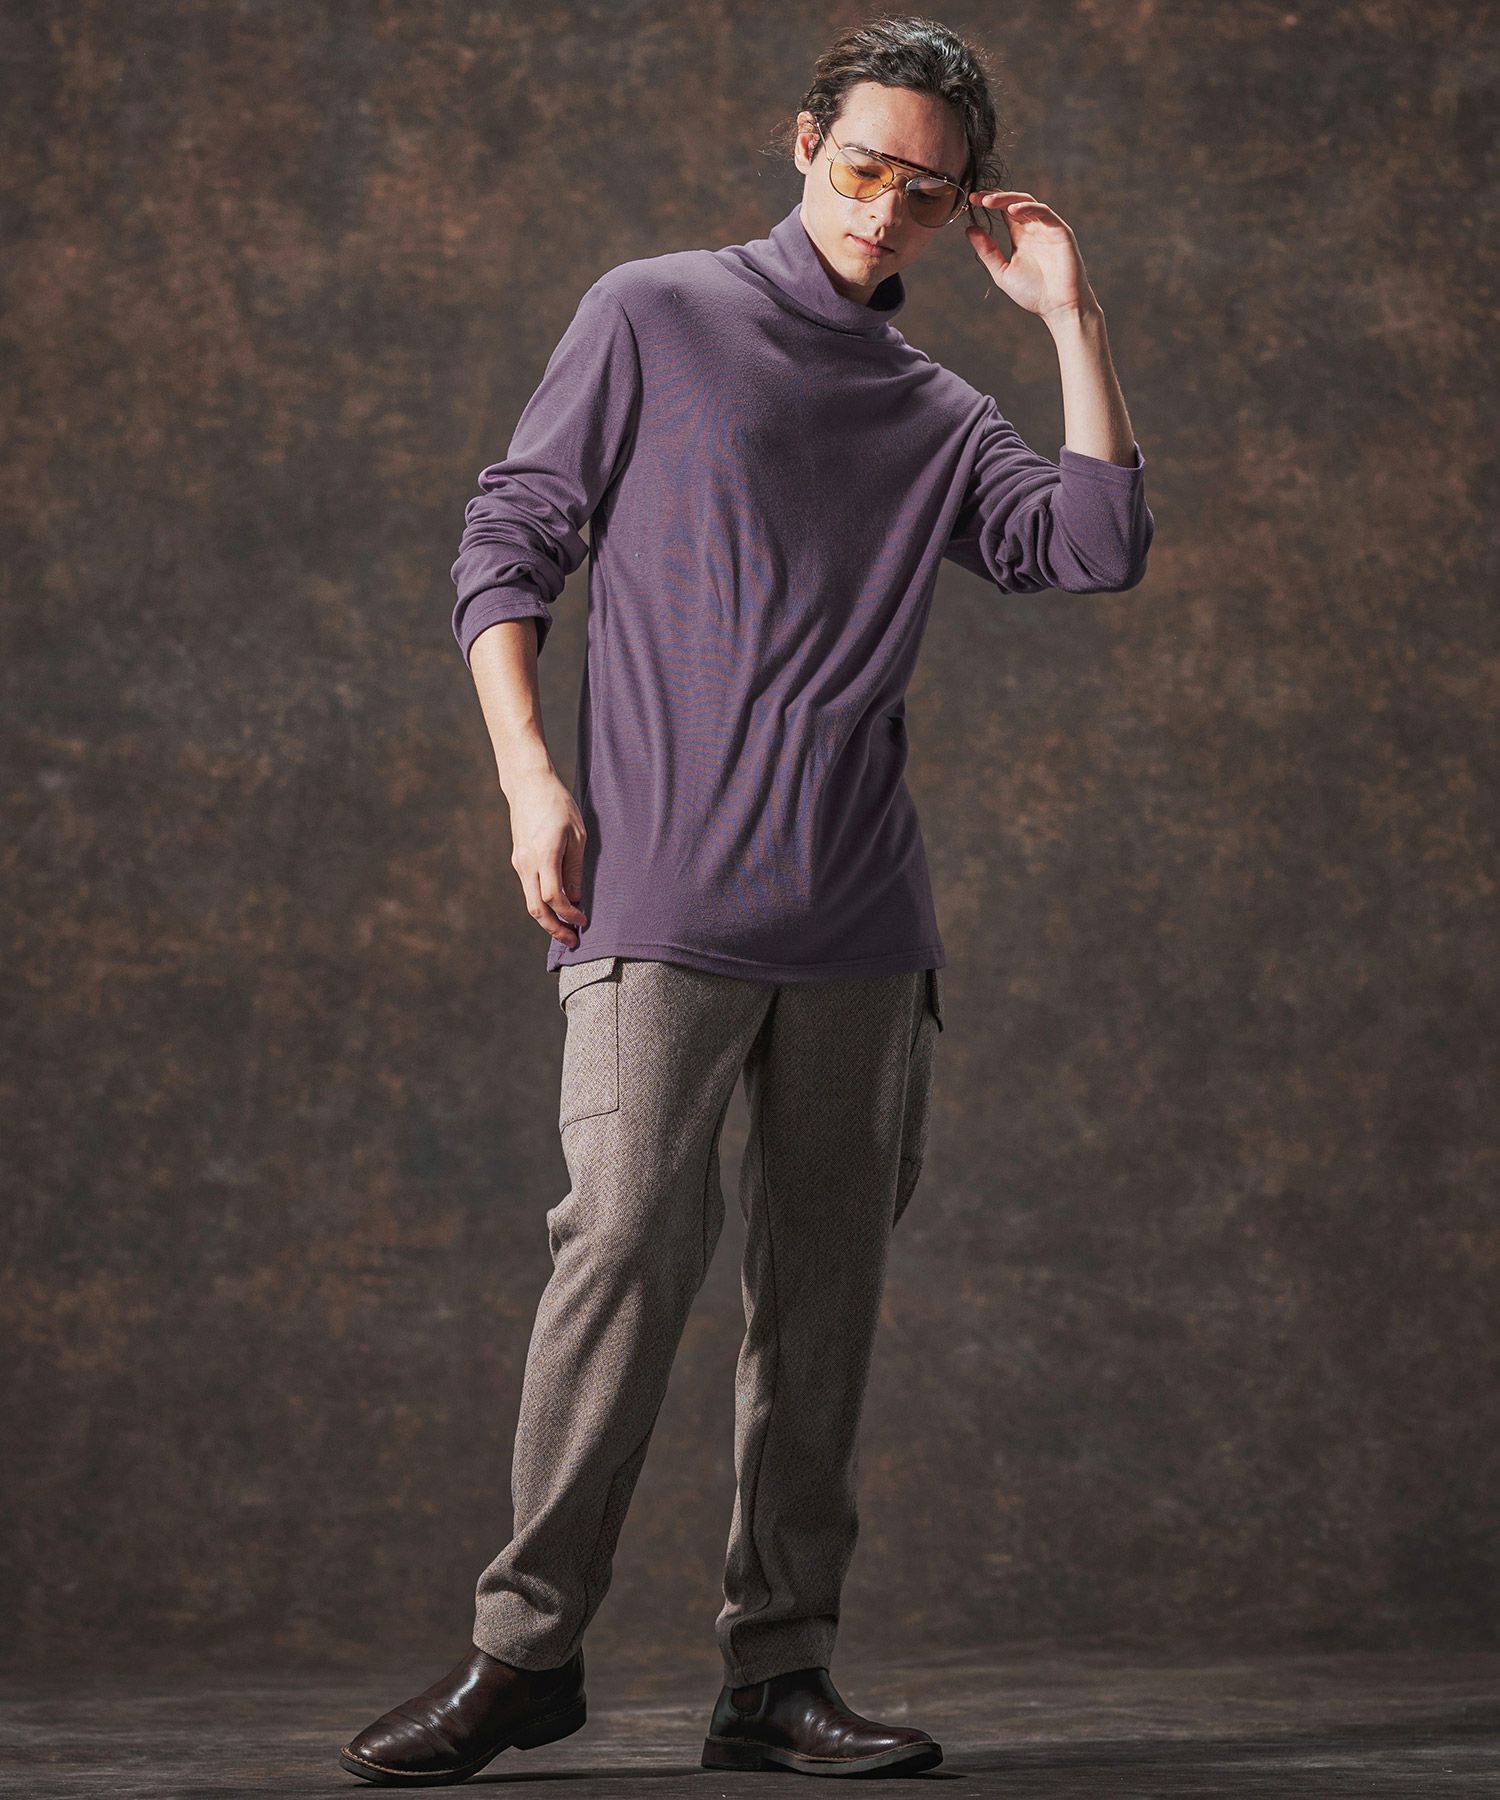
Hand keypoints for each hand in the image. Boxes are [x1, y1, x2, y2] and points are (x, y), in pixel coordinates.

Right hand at [507, 769, 589, 947]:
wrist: (528, 785)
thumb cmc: (558, 805)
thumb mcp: (577, 835)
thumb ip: (575, 869)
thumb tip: (575, 899)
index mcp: (544, 855)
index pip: (553, 898)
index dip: (569, 915)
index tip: (584, 920)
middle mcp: (527, 863)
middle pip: (536, 909)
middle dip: (554, 929)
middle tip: (573, 942)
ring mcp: (519, 863)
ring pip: (530, 902)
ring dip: (548, 920)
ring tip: (567, 931)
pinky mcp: (519, 860)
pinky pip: (529, 890)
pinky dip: (542, 905)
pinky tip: (557, 910)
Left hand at [965, 191, 1094, 322]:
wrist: (1058, 307)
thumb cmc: (1034, 293)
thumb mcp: (1003, 272)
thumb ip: (988, 251)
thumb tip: (969, 229)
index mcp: (1020, 236)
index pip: (1004, 211)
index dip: (989, 202)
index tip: (971, 200)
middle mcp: (1033, 228)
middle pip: (1014, 202)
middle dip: (995, 197)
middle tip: (978, 198)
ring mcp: (1047, 228)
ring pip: (1028, 202)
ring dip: (1008, 199)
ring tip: (989, 202)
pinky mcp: (1060, 230)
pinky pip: (1044, 212)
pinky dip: (1028, 208)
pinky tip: (1012, 210)